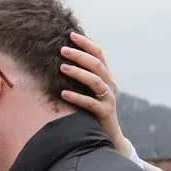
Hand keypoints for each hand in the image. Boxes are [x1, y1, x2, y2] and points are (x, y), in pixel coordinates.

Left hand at [60, 31, 128, 152]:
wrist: (109, 136)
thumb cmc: (94, 111)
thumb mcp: (89, 91)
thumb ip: (81, 76)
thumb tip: (61, 59)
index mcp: (106, 77)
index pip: (99, 54)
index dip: (86, 44)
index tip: (71, 35)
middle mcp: (110, 85)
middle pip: (97, 65)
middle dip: (80, 55)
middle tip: (63, 49)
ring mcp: (108, 99)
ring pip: (96, 81)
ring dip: (78, 73)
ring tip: (62, 68)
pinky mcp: (105, 113)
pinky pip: (90, 103)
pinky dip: (77, 97)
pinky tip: (63, 93)